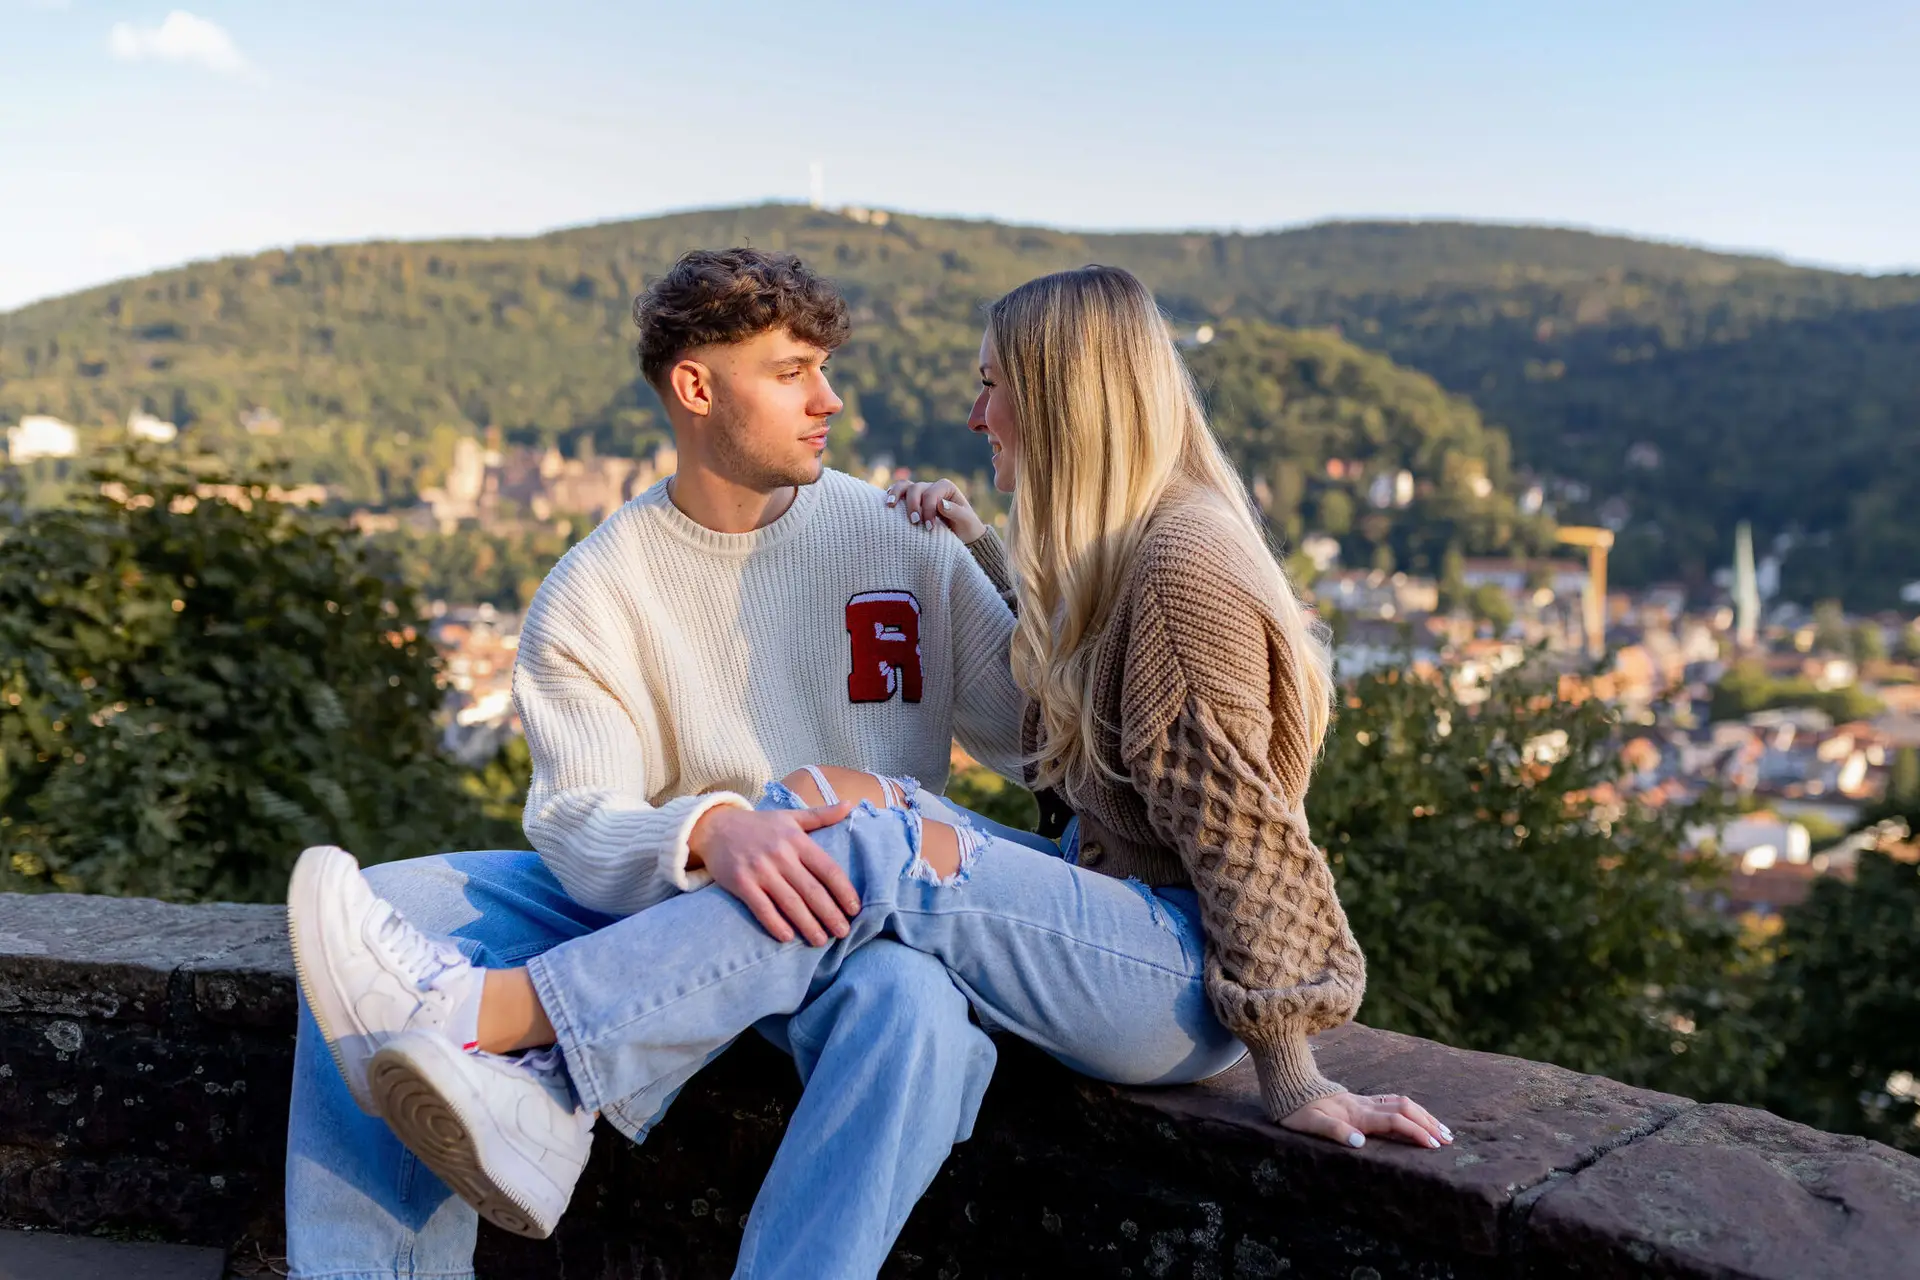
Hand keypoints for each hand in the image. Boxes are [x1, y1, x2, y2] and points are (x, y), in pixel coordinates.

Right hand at [688, 804, 860, 945]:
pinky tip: (788, 937)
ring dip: (808, 925)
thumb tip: (850, 805)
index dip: (844, 891)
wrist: (715, 828)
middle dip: (831, 914)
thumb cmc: (759, 825)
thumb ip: (821, 815)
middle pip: (812, 890)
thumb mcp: (790, 817)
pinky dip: (776, 924)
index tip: (855, 909)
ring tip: (821, 941)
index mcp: (797, 840)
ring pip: (790, 903)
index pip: (828, 869)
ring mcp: (760, 870)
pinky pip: (762, 908)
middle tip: (844, 932)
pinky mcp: (741, 883)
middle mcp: (781, 855)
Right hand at [885, 477, 985, 542]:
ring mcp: (921, 493)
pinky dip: (892, 496)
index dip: (928, 509)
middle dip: (913, 505)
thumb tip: (940, 504)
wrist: (962, 535)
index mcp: (946, 487)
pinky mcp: (912, 502)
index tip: (929, 528)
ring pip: (905, 486)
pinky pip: (900, 493)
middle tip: (915, 523)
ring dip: (897, 495)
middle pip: (916, 489)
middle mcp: (932, 487)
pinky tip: (887, 504)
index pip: (931, 494)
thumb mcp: (966, 521)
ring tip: (890, 505)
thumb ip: (955, 512)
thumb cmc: (966, 527)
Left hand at [1281, 1092, 1452, 1149]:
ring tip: (1442, 1129)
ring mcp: (1363, 1101)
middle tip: (1448, 1140)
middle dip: (1428, 1123)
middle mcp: (1363, 1105)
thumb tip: (1360, 1142)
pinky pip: (1392, 1102)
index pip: (1394, 1121)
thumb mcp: (1308, 1123)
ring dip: (1423, 1115)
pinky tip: (1417, 1116)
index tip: (1433, 1146)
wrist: (1288, 1086)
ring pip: (1401, 1103)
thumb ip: (1333, 1131)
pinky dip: (1410, 1110)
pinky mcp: (1360, 1100)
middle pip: (1404, 1109)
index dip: (1415, 1132)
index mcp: (1355, 1114)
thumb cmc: (1296, 1110)